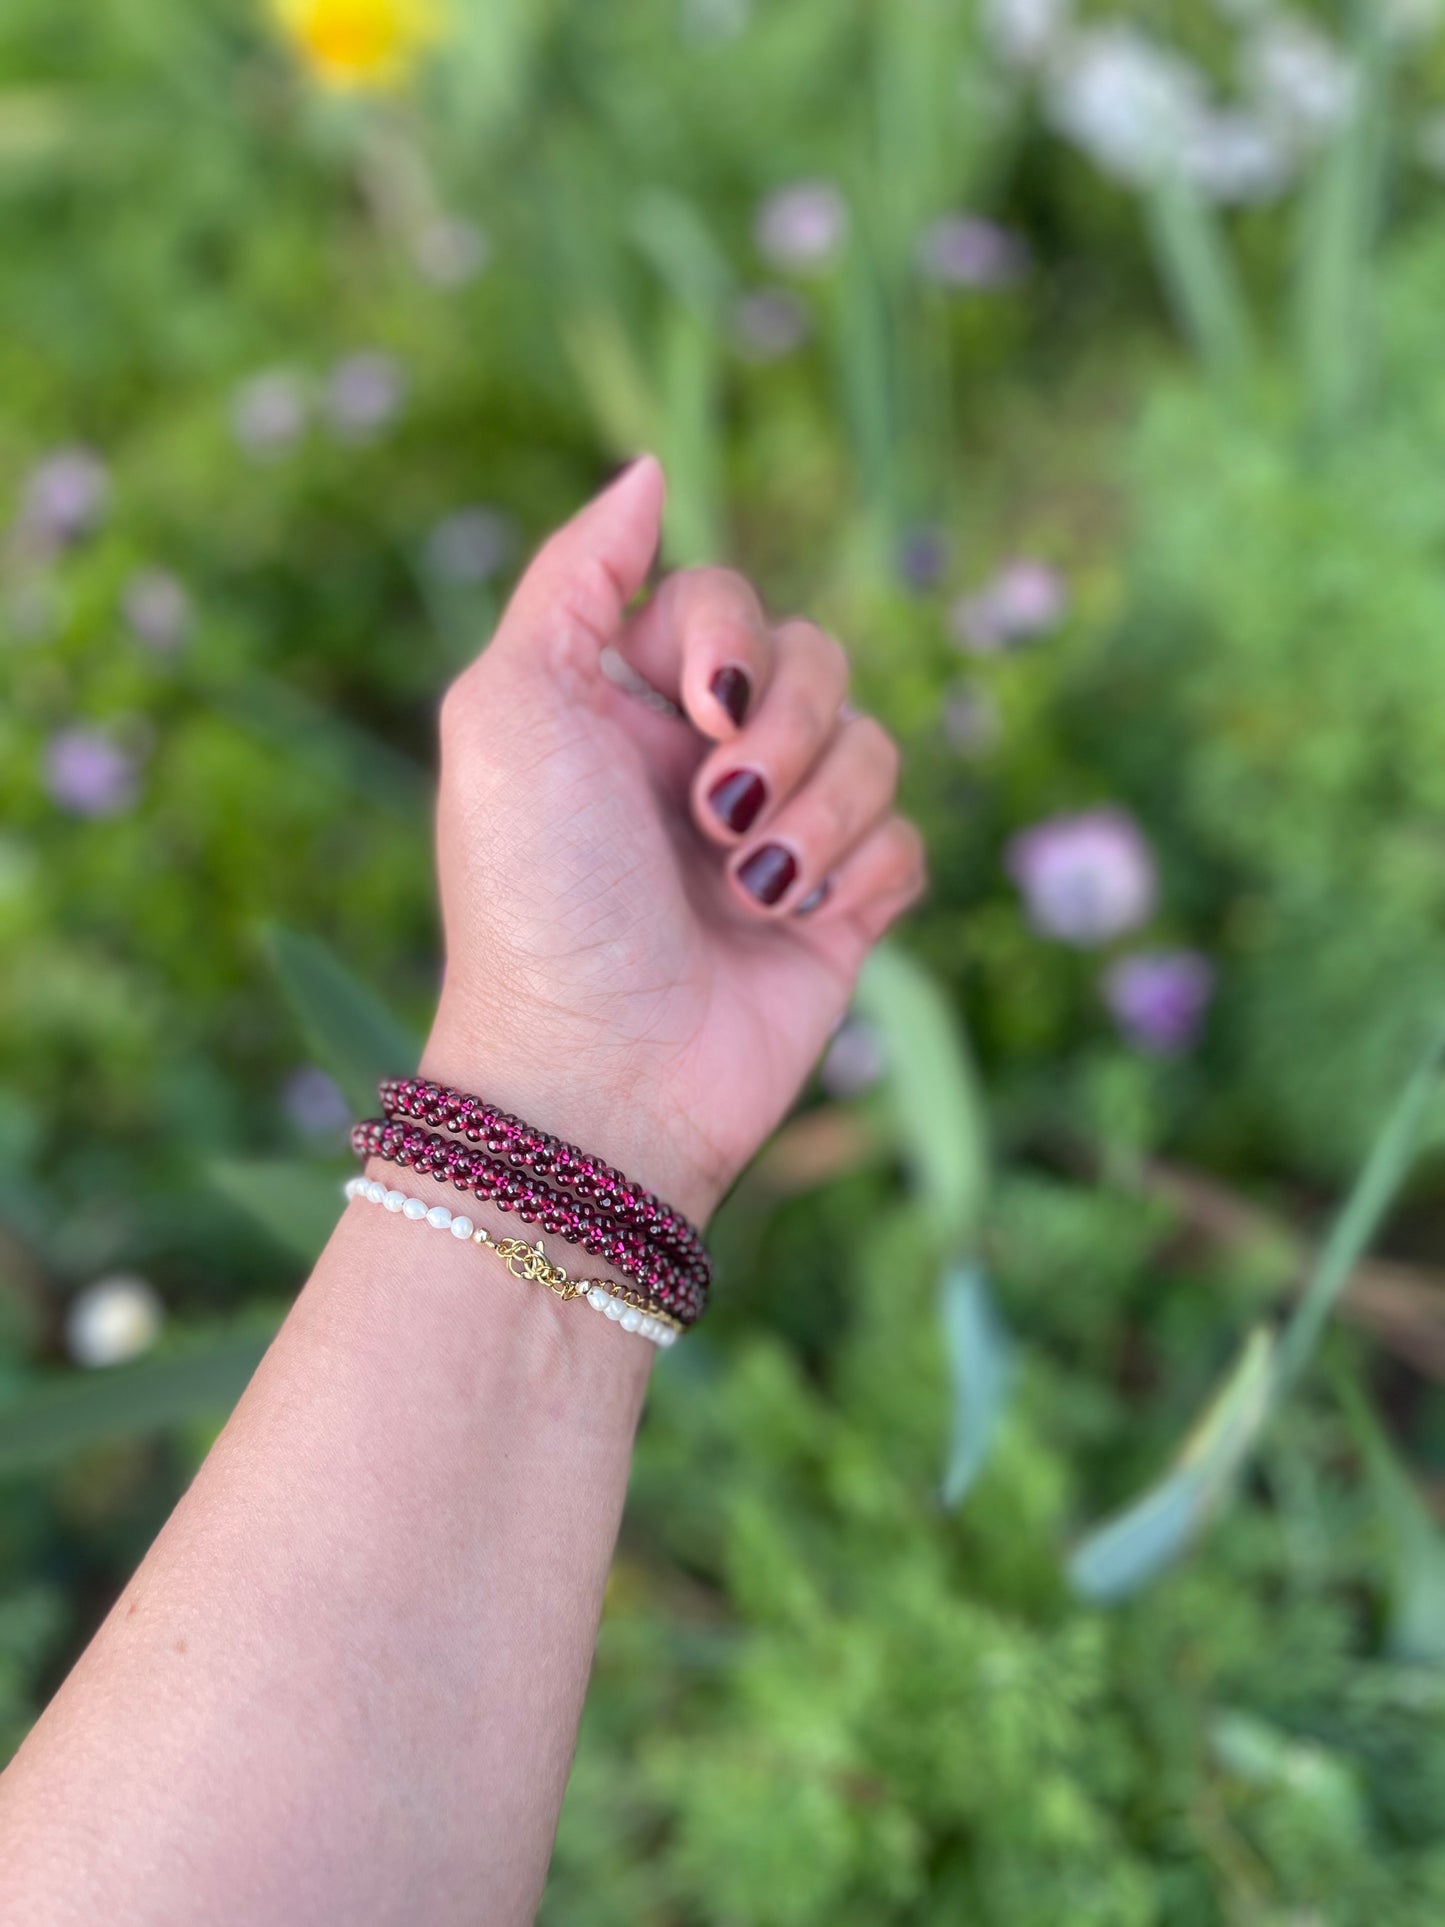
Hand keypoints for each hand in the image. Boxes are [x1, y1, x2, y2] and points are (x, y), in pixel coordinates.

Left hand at [422, 458, 924, 1224]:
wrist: (595, 1072)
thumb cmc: (536, 891)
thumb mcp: (509, 706)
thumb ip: (576, 575)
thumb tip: (650, 471)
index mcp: (626, 705)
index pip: (726, 600)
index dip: (729, 639)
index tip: (695, 707)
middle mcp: (704, 762)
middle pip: (817, 660)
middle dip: (782, 732)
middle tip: (716, 816)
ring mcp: (776, 840)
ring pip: (872, 747)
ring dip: (817, 814)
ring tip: (748, 885)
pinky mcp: (839, 914)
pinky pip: (906, 842)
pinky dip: (861, 874)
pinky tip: (794, 921)